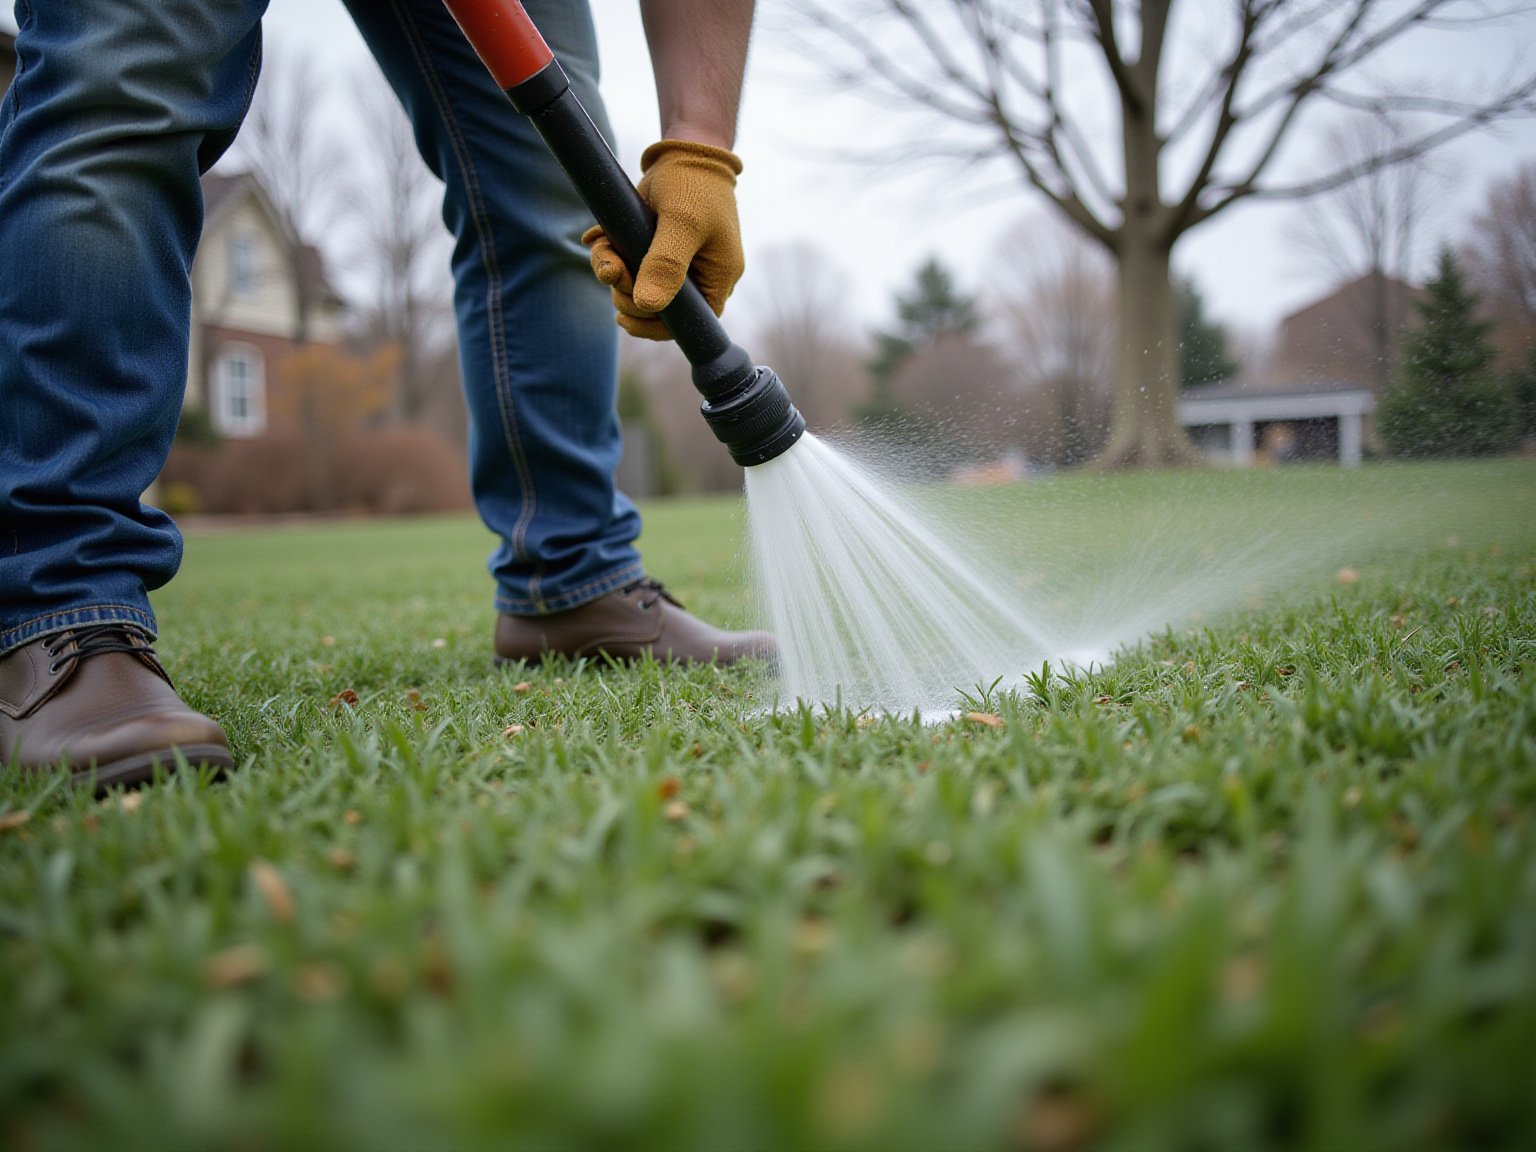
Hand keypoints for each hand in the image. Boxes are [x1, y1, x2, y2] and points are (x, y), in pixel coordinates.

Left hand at [582, 140, 743, 340]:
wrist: (686, 150)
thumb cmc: (693, 185)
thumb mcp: (681, 224)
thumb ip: (665, 265)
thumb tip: (647, 306)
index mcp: (716, 280)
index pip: (686, 323)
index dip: (653, 327)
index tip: (623, 317)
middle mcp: (698, 278)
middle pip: (656, 308)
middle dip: (625, 291)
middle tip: (610, 268)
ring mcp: (675, 264)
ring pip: (636, 287)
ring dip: (612, 271)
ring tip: (602, 248)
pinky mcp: (654, 249)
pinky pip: (628, 265)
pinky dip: (610, 255)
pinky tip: (599, 240)